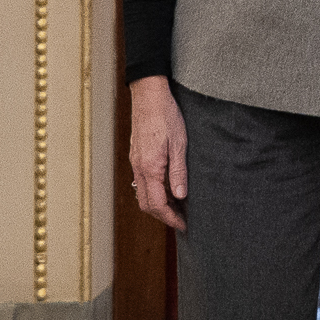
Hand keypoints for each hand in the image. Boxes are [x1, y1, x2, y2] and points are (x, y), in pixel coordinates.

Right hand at [128, 76, 187, 229]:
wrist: (148, 94)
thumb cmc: (166, 115)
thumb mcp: (180, 143)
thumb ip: (179, 172)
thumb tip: (181, 197)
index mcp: (150, 167)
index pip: (157, 204)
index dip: (171, 218)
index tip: (184, 225)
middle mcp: (139, 167)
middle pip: (146, 204)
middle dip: (163, 216)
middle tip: (182, 219)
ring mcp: (135, 161)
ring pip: (142, 193)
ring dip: (158, 204)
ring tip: (178, 205)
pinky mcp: (136, 155)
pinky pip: (142, 181)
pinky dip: (154, 191)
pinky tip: (169, 187)